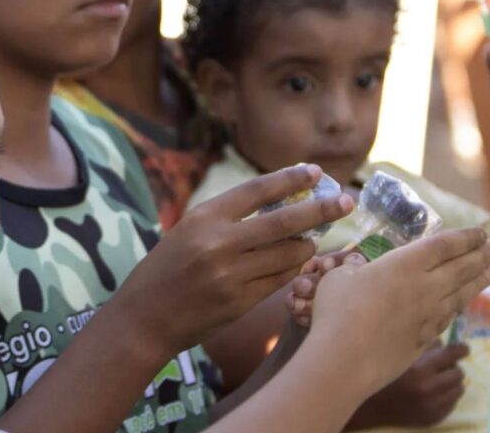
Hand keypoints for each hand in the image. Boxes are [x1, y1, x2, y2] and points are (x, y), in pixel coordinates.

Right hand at [114, 164, 353, 357]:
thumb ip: (226, 219)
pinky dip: (293, 269)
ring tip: (314, 240)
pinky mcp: (240, 302)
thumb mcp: (187, 231)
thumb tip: (275, 203)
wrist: (144, 317)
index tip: (314, 172)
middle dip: (320, 210)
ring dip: (307, 245)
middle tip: (345, 202)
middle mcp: (219, 243)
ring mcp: (231, 274)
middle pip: (284, 220)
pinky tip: (297, 264)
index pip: (257, 190)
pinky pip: (280, 280)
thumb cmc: (164, 269)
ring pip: (288, 254)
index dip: (290, 179)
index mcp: (204, 217)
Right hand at [309, 228, 489, 398]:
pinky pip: (448, 317)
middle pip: (461, 268)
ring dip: (478, 282)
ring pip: (462, 294)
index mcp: (405, 264)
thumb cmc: (338, 310)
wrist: (346, 357)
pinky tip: (460, 305)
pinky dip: (458, 307)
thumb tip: (357, 264)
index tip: (481, 233)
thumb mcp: (338, 277)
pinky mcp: (425, 338)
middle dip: (481, 256)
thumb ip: (353, 267)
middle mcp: (425, 287)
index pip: (444, 245)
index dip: (465, 237)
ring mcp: (428, 315)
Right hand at [349, 342, 467, 428]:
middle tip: (443, 366)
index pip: (451, 355)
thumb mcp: (399, 356)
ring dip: (452, 382)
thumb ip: (421, 347)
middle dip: (452, 367)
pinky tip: (434, 393)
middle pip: (458, 373)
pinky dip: (447, 396)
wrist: (370, 407)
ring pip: (459, 389)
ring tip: (439, 380)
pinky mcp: (435, 418)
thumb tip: (443, 342)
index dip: (460, 350)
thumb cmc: (382, 376)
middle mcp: (429, 388)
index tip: (463, 348)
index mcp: (420, 369)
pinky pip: (452, 403)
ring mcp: (434, 406)